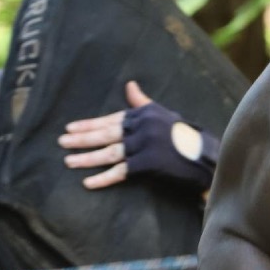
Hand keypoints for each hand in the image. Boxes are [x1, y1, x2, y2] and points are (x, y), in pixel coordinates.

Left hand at [61, 80, 213, 189]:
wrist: (208, 159)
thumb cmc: (187, 137)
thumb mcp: (164, 115)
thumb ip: (143, 103)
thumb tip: (130, 86)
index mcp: (143, 114)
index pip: (110, 119)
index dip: (89, 124)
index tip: (70, 127)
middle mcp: (141, 127)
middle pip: (105, 133)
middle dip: (82, 138)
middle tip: (62, 141)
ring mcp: (144, 145)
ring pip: (109, 152)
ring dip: (87, 157)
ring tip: (68, 161)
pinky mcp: (148, 163)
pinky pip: (121, 171)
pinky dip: (104, 178)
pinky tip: (88, 182)